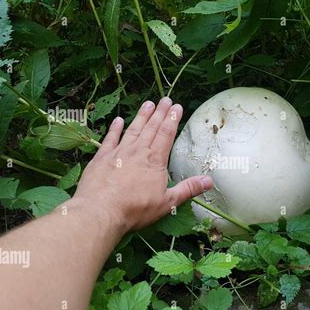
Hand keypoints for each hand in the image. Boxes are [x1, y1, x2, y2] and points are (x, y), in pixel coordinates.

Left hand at [72, 97, 212, 233]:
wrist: (100, 211)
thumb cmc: (135, 209)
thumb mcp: (167, 203)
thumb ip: (188, 189)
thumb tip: (209, 181)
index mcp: (155, 161)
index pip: (166, 135)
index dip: (173, 119)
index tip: (177, 107)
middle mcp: (137, 152)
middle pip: (151, 128)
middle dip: (160, 113)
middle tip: (165, 99)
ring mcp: (118, 153)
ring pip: (133, 130)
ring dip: (141, 116)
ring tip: (148, 104)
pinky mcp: (101, 158)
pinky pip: (110, 139)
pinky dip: (114, 129)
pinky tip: (118, 121)